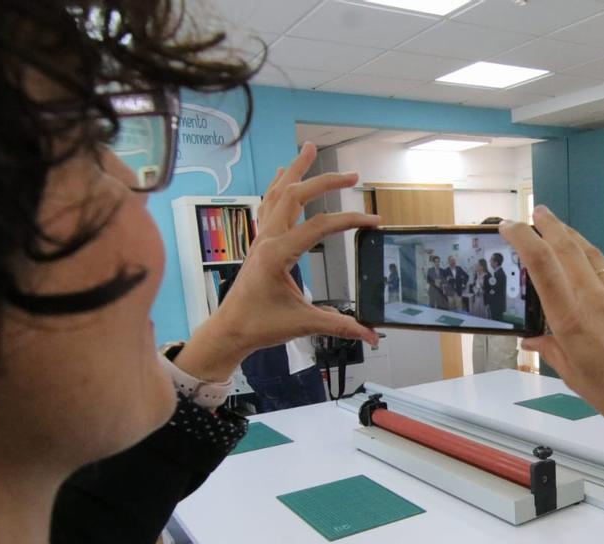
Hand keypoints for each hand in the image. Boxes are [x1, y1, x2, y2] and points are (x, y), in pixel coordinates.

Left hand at [175, 143, 379, 381]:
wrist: (230, 329)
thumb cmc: (260, 325)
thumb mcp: (303, 323)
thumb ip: (339, 325)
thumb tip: (371, 334)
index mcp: (278, 254)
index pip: (320, 227)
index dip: (350, 221)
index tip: (373, 221)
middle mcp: (268, 239)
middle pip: (296, 195)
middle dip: (325, 181)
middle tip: (352, 175)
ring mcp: (260, 238)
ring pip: (277, 192)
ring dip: (295, 170)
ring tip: (309, 150)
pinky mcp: (259, 242)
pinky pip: (267, 204)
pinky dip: (278, 185)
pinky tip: (284, 174)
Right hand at [501, 207, 603, 477]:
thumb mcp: (572, 375)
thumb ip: (550, 349)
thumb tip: (532, 340)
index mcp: (572, 319)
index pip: (541, 263)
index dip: (522, 237)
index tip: (509, 225)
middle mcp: (597, 300)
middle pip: (568, 246)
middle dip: (549, 224)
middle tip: (537, 212)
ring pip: (594, 256)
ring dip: (573, 239)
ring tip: (560, 230)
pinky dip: (597, 268)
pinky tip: (592, 274)